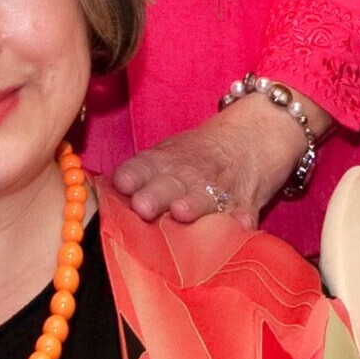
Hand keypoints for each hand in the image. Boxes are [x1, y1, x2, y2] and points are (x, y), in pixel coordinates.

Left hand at [110, 90, 332, 227]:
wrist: (256, 132)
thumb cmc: (203, 152)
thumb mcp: (171, 153)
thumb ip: (142, 175)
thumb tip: (103, 196)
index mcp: (167, 160)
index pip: (145, 165)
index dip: (133, 175)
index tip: (121, 184)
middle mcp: (191, 172)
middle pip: (171, 182)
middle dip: (156, 194)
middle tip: (143, 207)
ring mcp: (221, 186)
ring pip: (205, 195)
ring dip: (193, 204)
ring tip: (183, 212)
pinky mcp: (249, 200)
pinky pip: (246, 211)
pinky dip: (243, 219)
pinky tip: (241, 226)